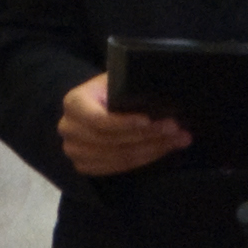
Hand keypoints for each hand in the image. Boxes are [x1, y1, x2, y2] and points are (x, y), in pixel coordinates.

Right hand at [59, 74, 189, 175]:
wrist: (95, 104)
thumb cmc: (110, 88)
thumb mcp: (115, 78)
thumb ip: (128, 84)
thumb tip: (157, 88)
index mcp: (74, 103)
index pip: (99, 119)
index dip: (124, 123)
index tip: (149, 120)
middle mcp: (69, 128)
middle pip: (111, 140)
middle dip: (148, 136)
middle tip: (176, 129)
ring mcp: (74, 151)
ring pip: (118, 157)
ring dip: (152, 150)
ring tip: (178, 139)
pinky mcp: (84, 165)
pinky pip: (117, 168)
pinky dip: (143, 160)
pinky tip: (163, 150)